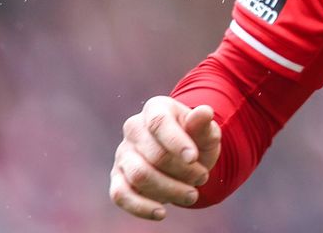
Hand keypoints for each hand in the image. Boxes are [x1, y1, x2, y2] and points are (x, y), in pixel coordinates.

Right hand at [110, 96, 220, 220]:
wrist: (185, 157)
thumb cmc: (196, 140)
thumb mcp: (206, 132)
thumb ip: (204, 125)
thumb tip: (204, 112)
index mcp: (155, 109)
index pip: (160, 122)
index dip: (176, 141)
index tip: (193, 158)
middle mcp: (133, 128)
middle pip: (155, 154)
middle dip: (183, 171)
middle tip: (203, 177)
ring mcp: (122, 154)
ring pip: (140, 176)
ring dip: (169, 190)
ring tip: (192, 195)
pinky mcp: (116, 178)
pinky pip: (121, 195)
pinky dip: (140, 207)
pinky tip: (161, 213)